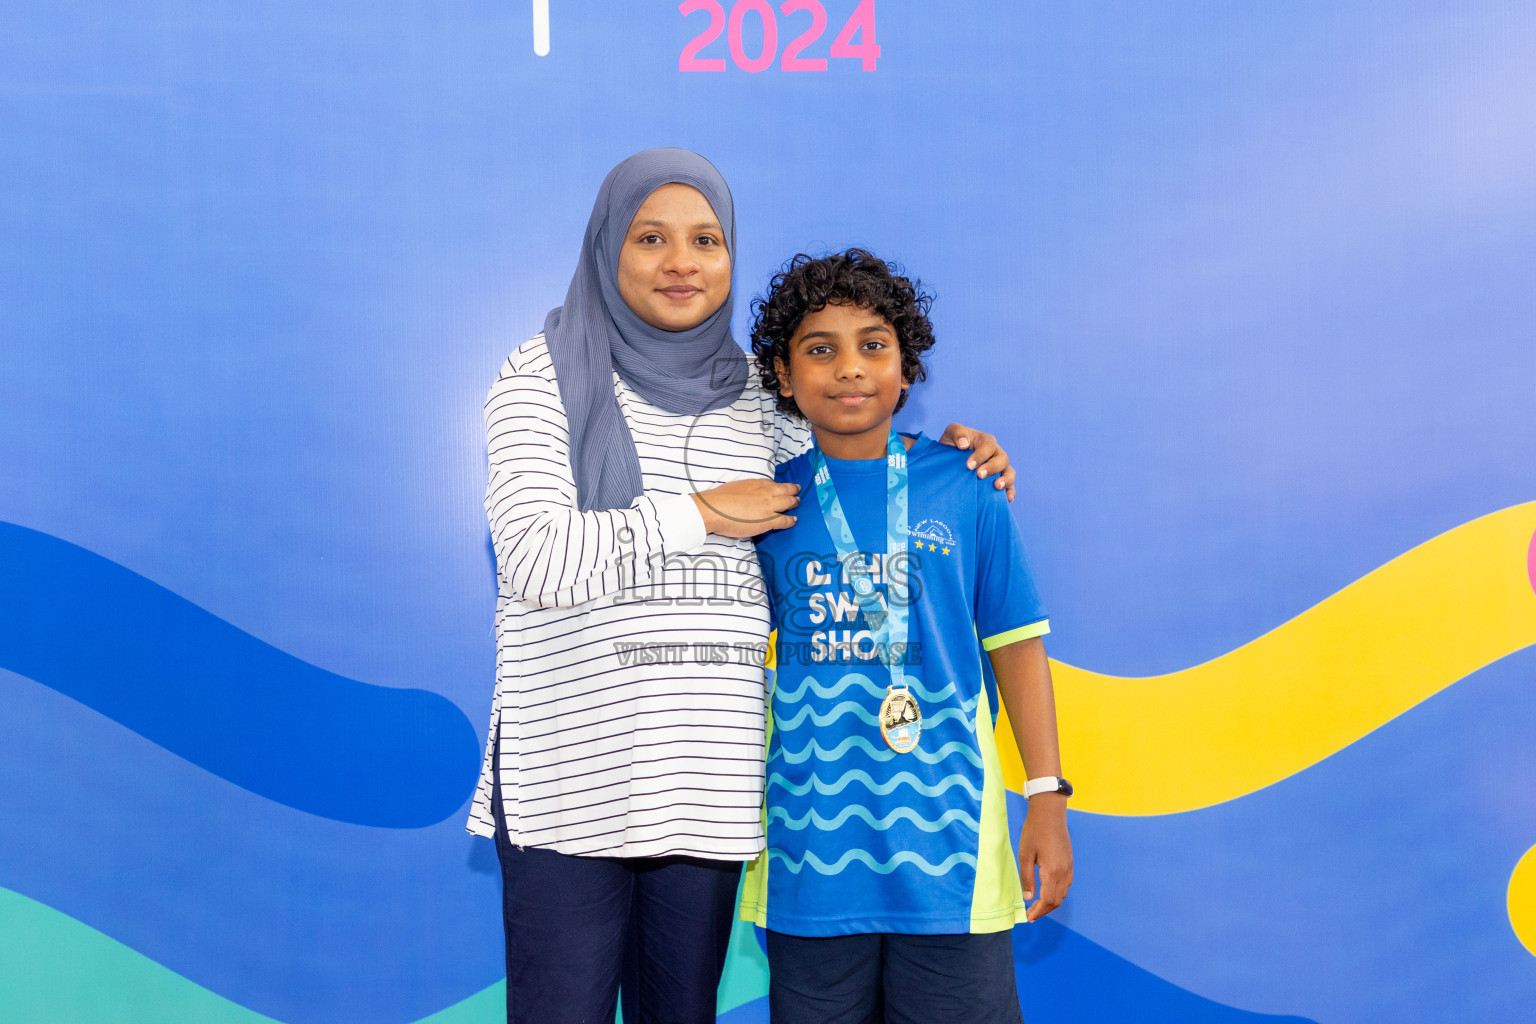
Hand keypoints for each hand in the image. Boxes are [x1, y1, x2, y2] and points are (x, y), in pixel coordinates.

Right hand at [691, 480, 799, 537]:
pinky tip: (794, 521)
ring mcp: (769, 506)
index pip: (771, 483)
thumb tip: (741, 497)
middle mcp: (765, 492)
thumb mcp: (734, 488)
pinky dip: (791, 520)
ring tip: (798, 502)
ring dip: (794, 502)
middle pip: (784, 490)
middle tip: (797, 490)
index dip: (777, 486)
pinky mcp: (769, 520)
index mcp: (755, 483)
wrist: (715, 509)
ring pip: (788, 502)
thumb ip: (742, 491)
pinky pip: (785, 520)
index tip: (780, 487)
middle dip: (792, 490)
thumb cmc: (719, 499)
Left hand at [939, 424, 1015, 500]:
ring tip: (996, 486)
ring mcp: (999, 468)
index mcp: (986, 441)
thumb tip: (964, 444)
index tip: (969, 466)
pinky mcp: (999, 481)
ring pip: (1010, 472)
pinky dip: (1010, 492)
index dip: (980, 455)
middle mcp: (996, 454)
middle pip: (1002, 459)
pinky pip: (1010, 487)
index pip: (988, 446)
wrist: (948, 461)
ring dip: (1006, 480)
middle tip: (979, 475)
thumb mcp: (951, 433)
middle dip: (992, 467)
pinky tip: (1007, 499)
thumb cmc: (952, 445)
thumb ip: (957, 432)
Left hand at [1018, 793, 1072, 920]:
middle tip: (1031, 913)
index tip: (1029, 917)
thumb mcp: (1025, 855)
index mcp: (1052, 871)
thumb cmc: (1034, 831)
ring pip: (1063, 893)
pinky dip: (1057, 892)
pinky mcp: (1070, 862)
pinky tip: (1047, 890)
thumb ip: (1027, 878)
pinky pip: (1066, 884)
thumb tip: (1028, 898)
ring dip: (1051, 902)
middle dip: (1044, 910)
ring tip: (1037, 904)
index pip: (1048, 900)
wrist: (1050, 813)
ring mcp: (1069, 867)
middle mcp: (1064, 872)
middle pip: (1057, 900)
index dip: (1039, 912)